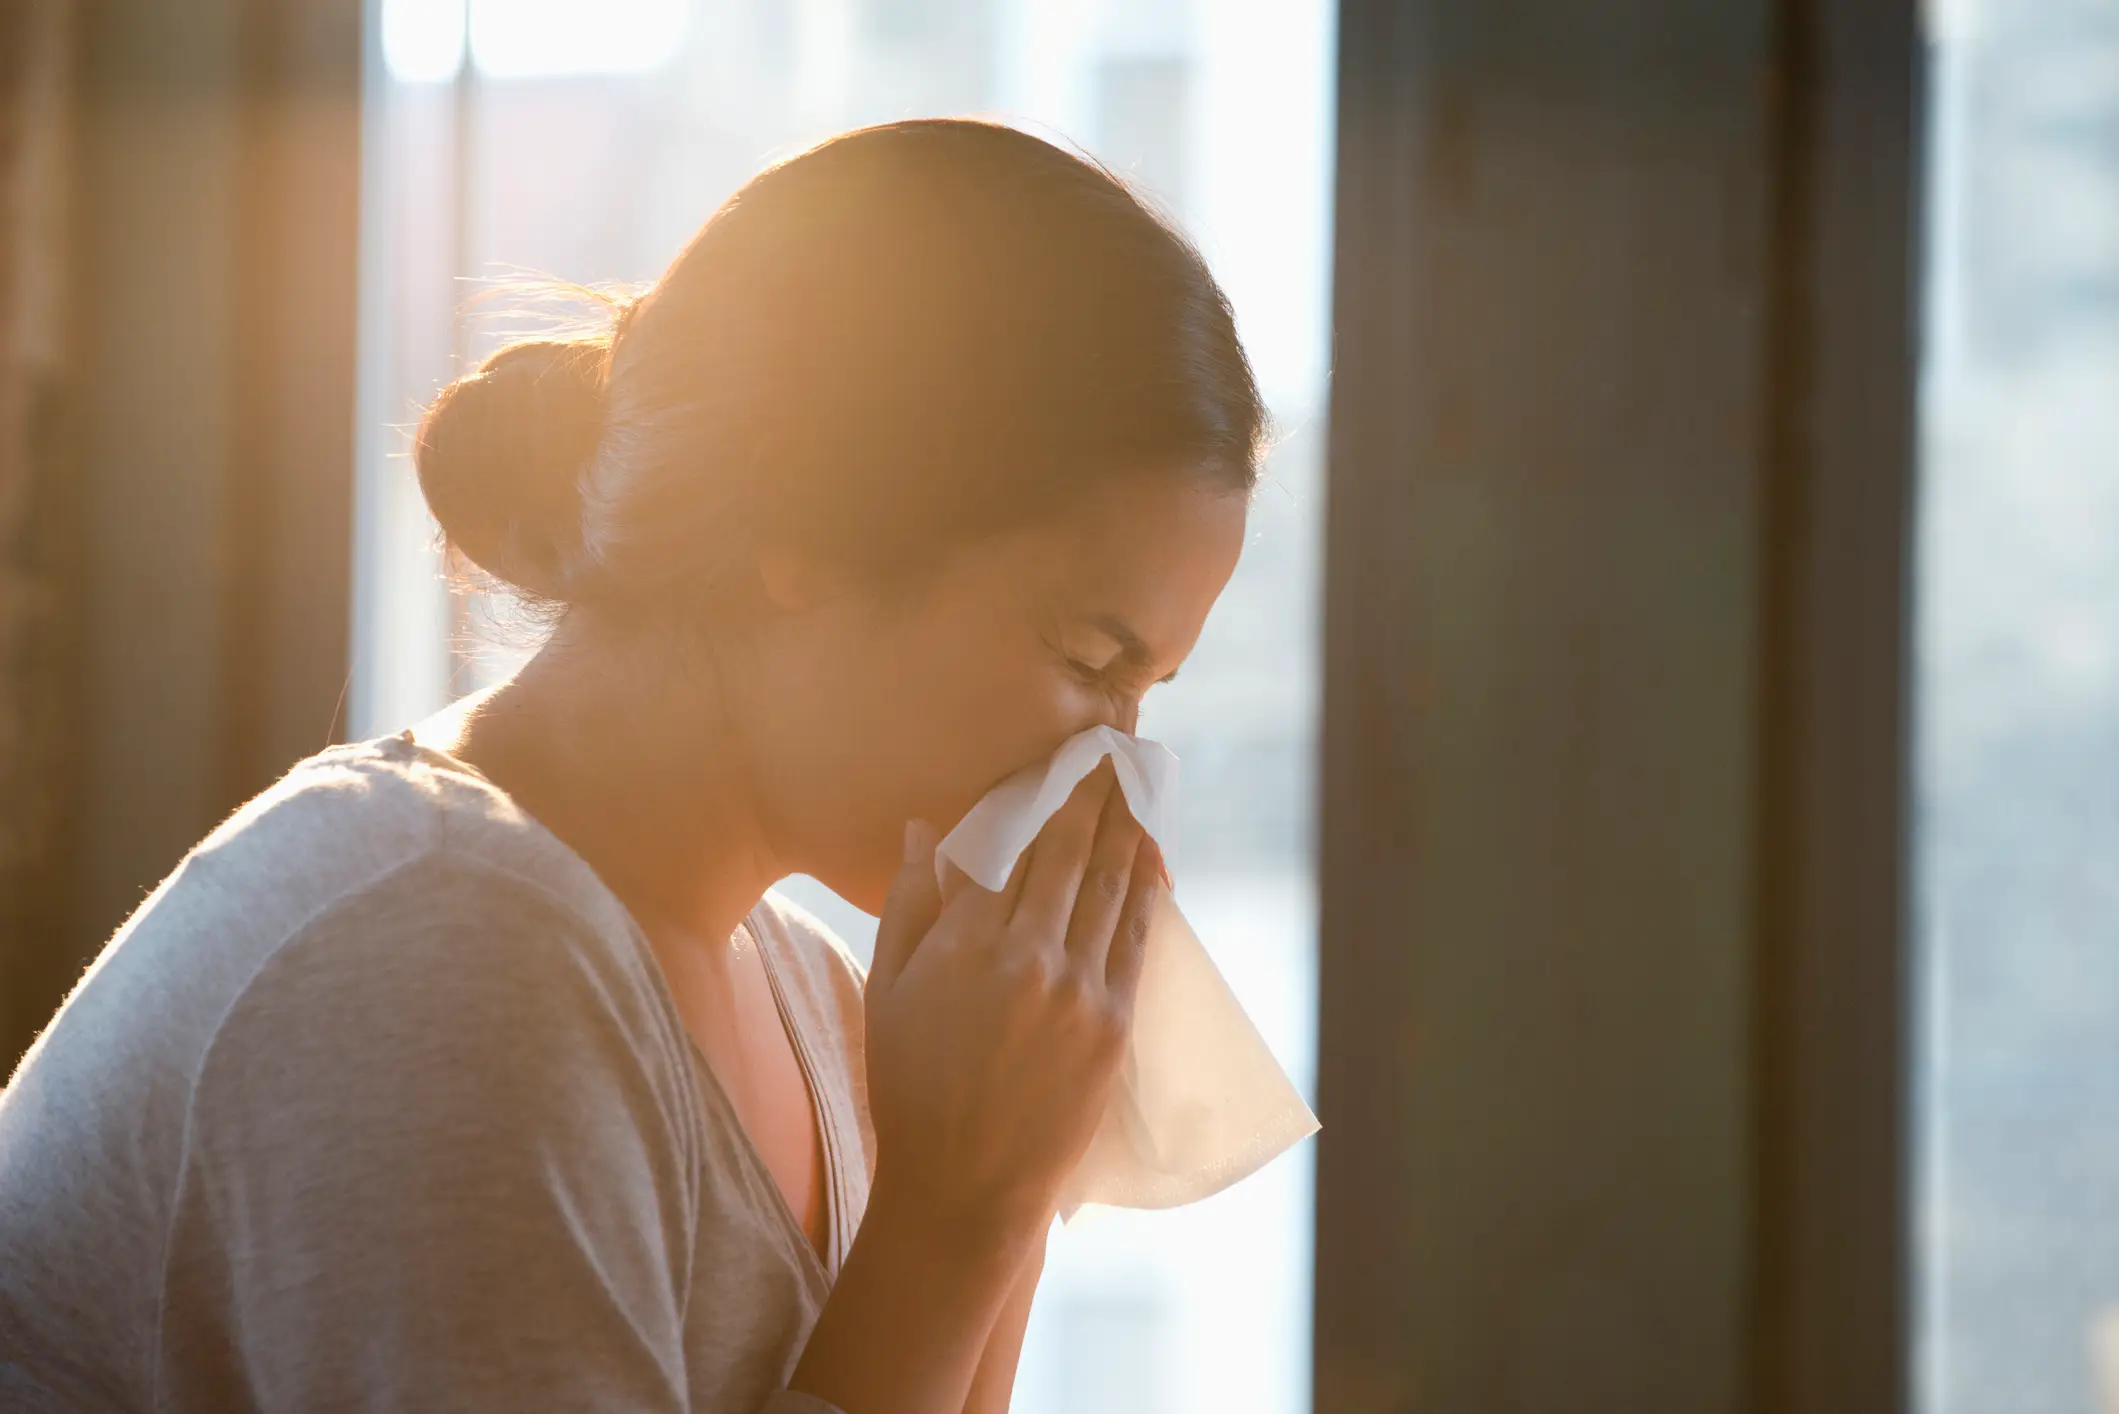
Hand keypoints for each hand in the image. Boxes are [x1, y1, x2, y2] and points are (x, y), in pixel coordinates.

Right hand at [863, 762, 1161, 1244]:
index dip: (1041, 790)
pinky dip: (1144, 889)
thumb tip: (929, 828)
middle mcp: (1030, 956)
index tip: (1058, 752)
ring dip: (1125, 828)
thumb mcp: (888, 990)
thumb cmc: (911, 1086)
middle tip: (1110, 746)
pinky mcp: (1115, 1023)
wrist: (965, 1186)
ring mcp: (1080, 991)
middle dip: (1092, 792)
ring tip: (1135, 782)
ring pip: (1110, 885)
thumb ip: (911, 903)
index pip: (1014, 839)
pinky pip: (1134, 936)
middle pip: (1070, 850)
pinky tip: (1149, 856)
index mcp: (967, 943)